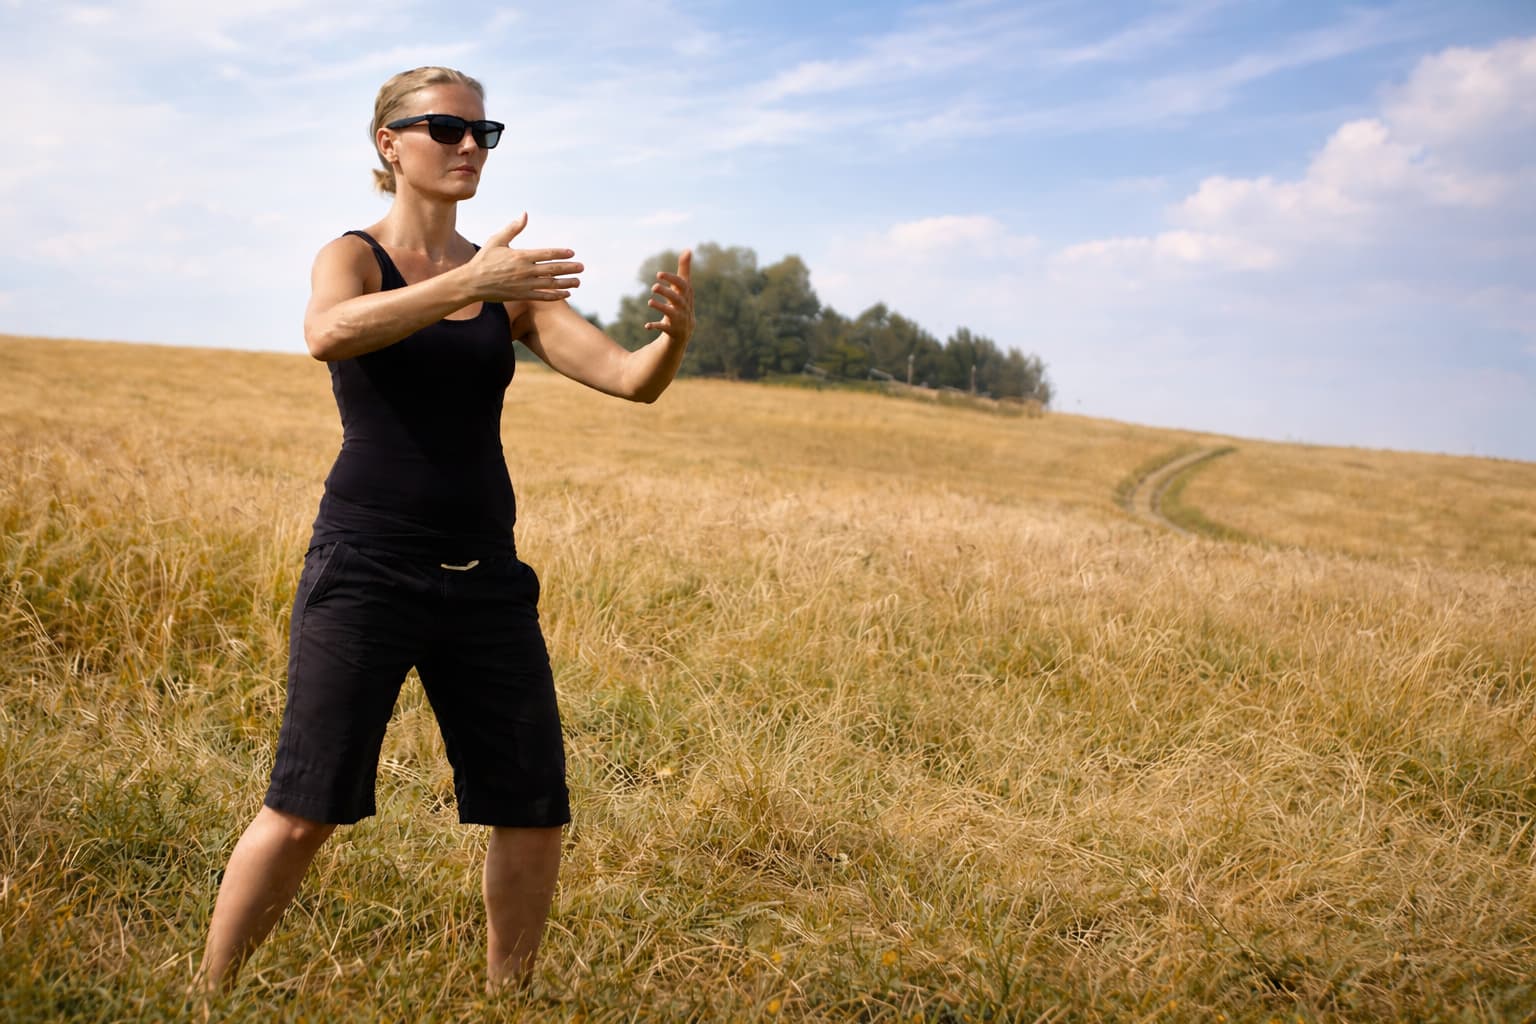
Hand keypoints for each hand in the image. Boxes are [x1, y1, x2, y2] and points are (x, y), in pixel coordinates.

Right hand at [468, 213, 583, 302]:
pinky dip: (555, 295)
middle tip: (582, 267)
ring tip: (578, 281)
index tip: (572, 253)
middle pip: (552, 269)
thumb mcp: (497, 240)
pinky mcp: (521, 296)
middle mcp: (525, 271)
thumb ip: (513, 228)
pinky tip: (566, 293)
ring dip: (566, 282)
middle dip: (569, 268)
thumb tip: (524, 214)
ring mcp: (524, 285)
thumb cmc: (484, 260)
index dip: (561, 253)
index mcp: (521, 256)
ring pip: (550, 284)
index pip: (546, 254)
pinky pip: (543, 297)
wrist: (472, 283)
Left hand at [644, 249, 693, 344]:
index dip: (672, 279)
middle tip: (653, 287)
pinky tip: (647, 326)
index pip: (682, 286)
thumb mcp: (682, 289)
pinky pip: (665, 329)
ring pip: (672, 314)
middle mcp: (685, 308)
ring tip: (650, 302)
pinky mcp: (674, 332)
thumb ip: (684, 270)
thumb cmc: (681, 305)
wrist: (683, 333)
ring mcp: (680, 320)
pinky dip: (656, 326)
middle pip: (678, 299)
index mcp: (686, 296)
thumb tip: (688, 249)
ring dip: (661, 307)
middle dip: (666, 292)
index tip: (658, 274)